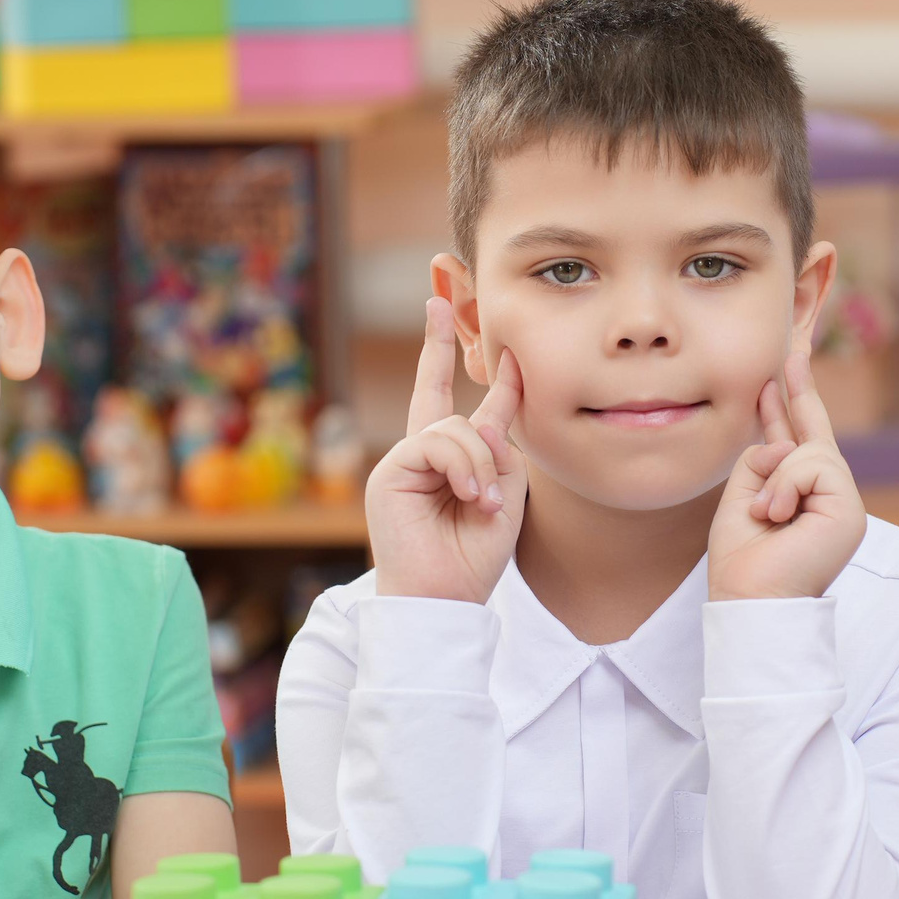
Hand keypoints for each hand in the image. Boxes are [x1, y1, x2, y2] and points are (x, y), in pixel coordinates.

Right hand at [367, 298, 525, 603]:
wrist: (444, 600)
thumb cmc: (474, 557)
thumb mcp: (507, 497)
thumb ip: (501, 452)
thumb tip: (482, 419)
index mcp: (453, 462)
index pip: (462, 405)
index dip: (473, 367)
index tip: (473, 328)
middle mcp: (424, 455)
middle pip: (432, 388)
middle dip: (436, 343)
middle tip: (439, 299)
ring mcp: (403, 461)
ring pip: (455, 428)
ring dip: (481, 465)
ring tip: (484, 504)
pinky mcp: (390, 472)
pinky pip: (436, 444)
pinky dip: (463, 469)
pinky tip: (472, 498)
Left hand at [708, 344, 865, 601]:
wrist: (752, 600)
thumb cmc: (742, 560)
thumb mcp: (739, 496)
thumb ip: (761, 460)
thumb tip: (787, 443)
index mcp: (800, 495)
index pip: (797, 438)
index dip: (791, 401)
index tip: (785, 367)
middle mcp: (828, 496)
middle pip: (815, 431)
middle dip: (801, 389)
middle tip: (792, 349)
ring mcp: (844, 502)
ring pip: (808, 450)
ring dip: (776, 479)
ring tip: (766, 515)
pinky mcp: (849, 509)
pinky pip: (813, 465)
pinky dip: (785, 485)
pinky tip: (777, 516)